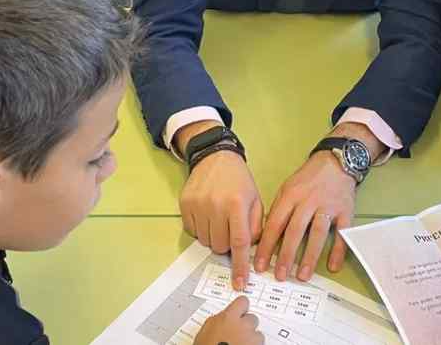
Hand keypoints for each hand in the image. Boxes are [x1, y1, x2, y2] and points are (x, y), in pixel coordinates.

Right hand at [180, 150, 263, 291]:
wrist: (215, 157)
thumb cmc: (239, 180)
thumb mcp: (256, 200)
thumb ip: (256, 227)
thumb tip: (250, 252)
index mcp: (237, 204)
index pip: (239, 243)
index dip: (239, 266)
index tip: (239, 282)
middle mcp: (215, 206)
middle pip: (220, 246)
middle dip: (227, 244)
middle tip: (230, 228)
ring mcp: (197, 205)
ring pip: (205, 241)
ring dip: (213, 236)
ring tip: (219, 218)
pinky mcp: (184, 204)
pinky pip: (192, 231)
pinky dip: (201, 228)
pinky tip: (207, 213)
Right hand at [194, 296, 262, 344]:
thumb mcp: (206, 331)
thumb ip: (218, 320)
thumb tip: (223, 318)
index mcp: (228, 318)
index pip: (243, 302)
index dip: (241, 307)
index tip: (240, 310)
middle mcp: (243, 326)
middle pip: (253, 318)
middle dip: (247, 326)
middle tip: (238, 334)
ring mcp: (251, 339)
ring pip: (258, 335)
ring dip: (252, 340)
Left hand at [254, 150, 356, 281]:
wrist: (336, 162)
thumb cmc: (308, 178)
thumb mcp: (287, 188)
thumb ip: (278, 210)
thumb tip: (265, 235)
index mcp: (291, 196)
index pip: (275, 224)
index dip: (266, 246)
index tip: (260, 264)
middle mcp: (308, 201)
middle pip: (295, 231)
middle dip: (286, 256)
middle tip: (280, 275)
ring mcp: (328, 206)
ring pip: (317, 234)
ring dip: (309, 257)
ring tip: (302, 275)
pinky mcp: (345, 211)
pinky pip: (342, 233)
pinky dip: (338, 250)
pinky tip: (332, 266)